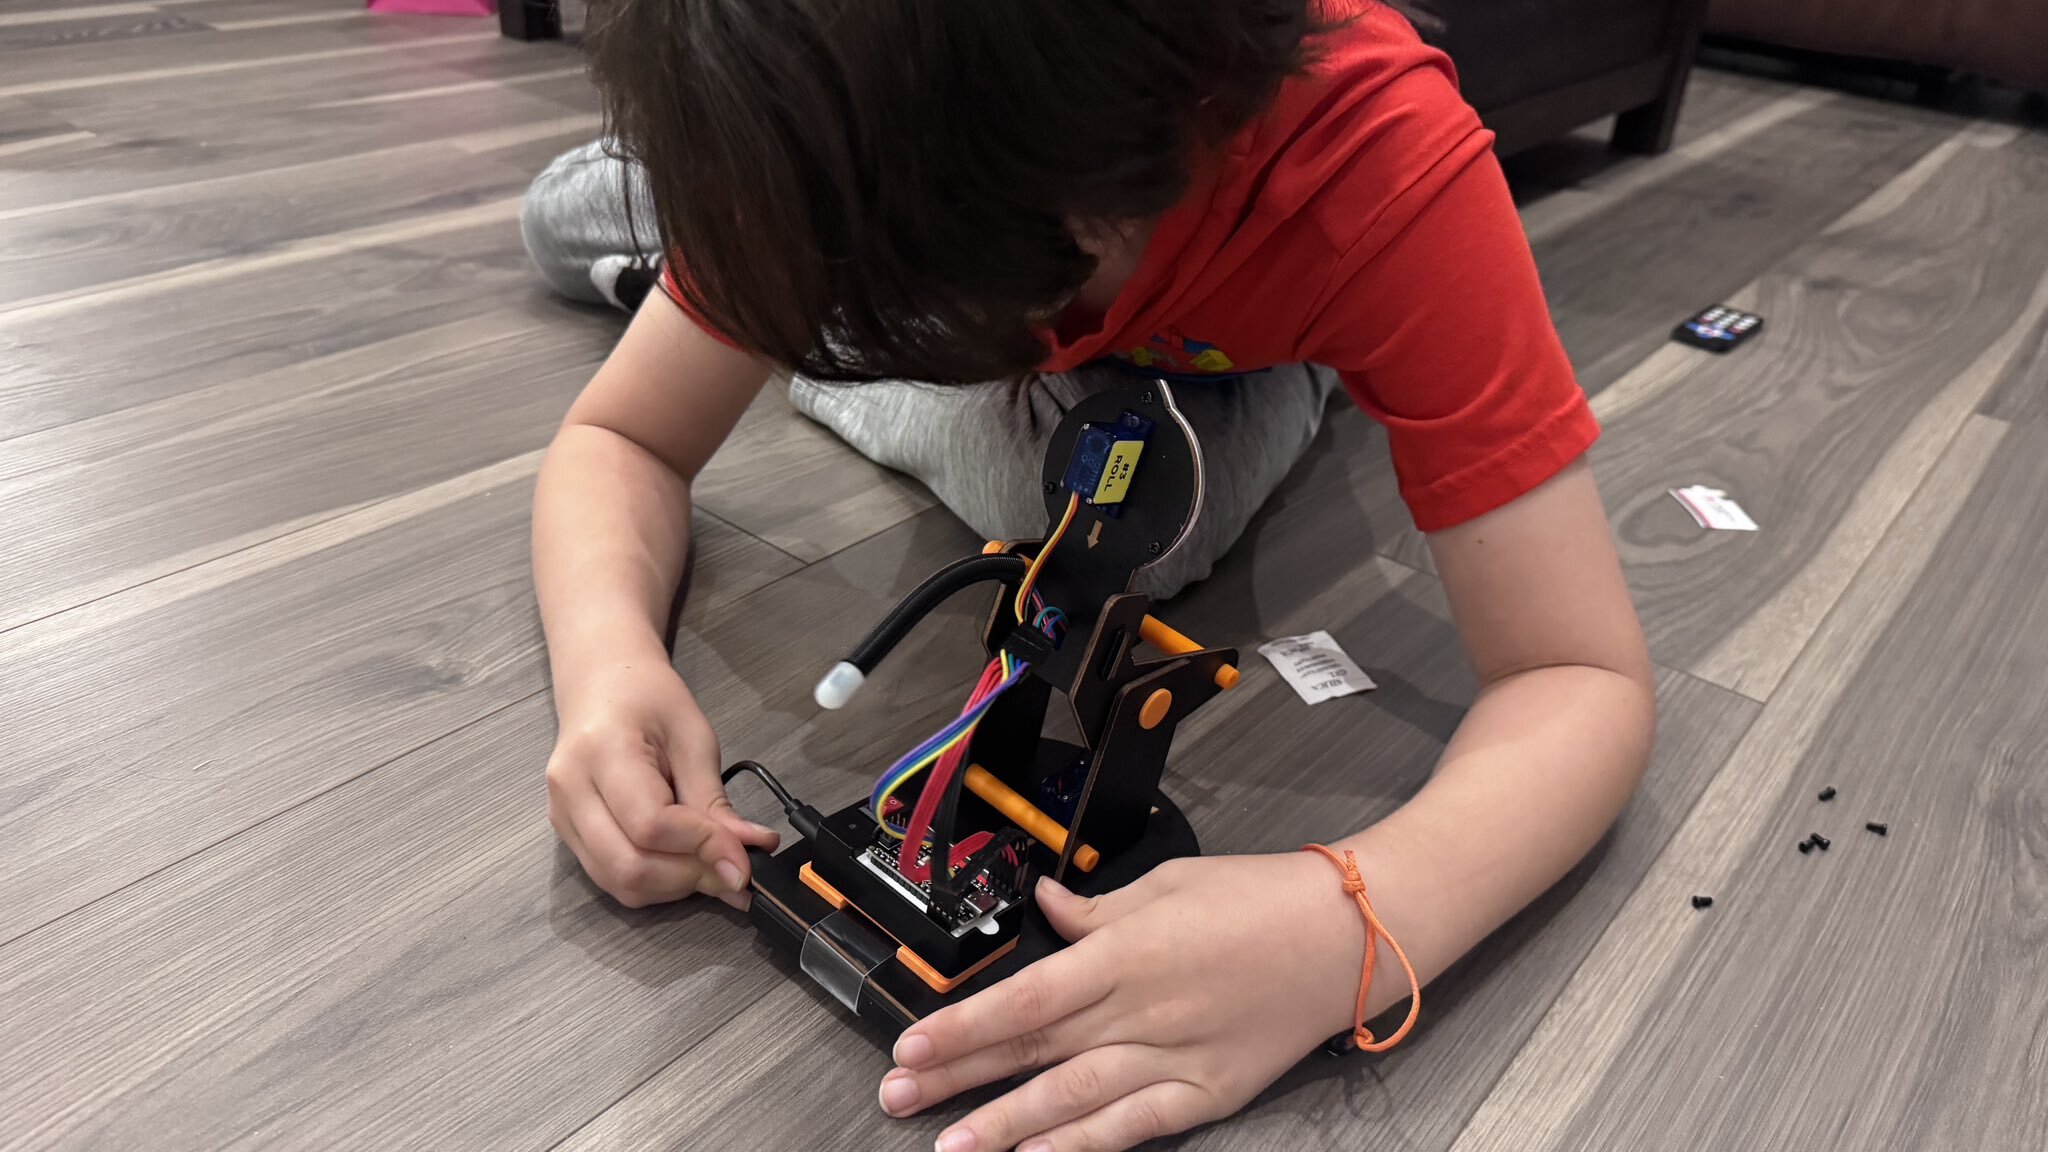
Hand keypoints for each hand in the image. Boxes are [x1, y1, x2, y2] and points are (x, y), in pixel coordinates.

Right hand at [545, 661, 778, 908]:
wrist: (600, 684)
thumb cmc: (647, 697)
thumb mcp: (693, 736)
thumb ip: (715, 800)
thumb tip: (746, 853)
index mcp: (601, 751)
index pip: (650, 824)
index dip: (703, 848)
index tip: (747, 859)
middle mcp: (570, 791)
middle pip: (629, 866)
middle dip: (691, 877)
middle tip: (735, 868)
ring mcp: (562, 817)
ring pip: (619, 883)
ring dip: (675, 886)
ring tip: (713, 864)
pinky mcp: (567, 835)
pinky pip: (611, 879)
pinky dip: (655, 883)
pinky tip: (684, 863)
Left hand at [877, 853, 1369, 1151]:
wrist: (1348, 936)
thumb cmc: (1260, 899)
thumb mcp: (1167, 883)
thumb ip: (1097, 910)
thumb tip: (1048, 907)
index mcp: (1127, 952)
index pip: (1026, 998)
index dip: (963, 1024)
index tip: (912, 1042)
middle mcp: (1144, 1011)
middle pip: (1035, 1051)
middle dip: (961, 1075)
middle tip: (900, 1094)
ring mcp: (1176, 1059)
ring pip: (1074, 1099)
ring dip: (1007, 1126)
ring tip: (951, 1147)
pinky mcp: (1208, 1093)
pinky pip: (1135, 1127)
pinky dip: (1084, 1147)